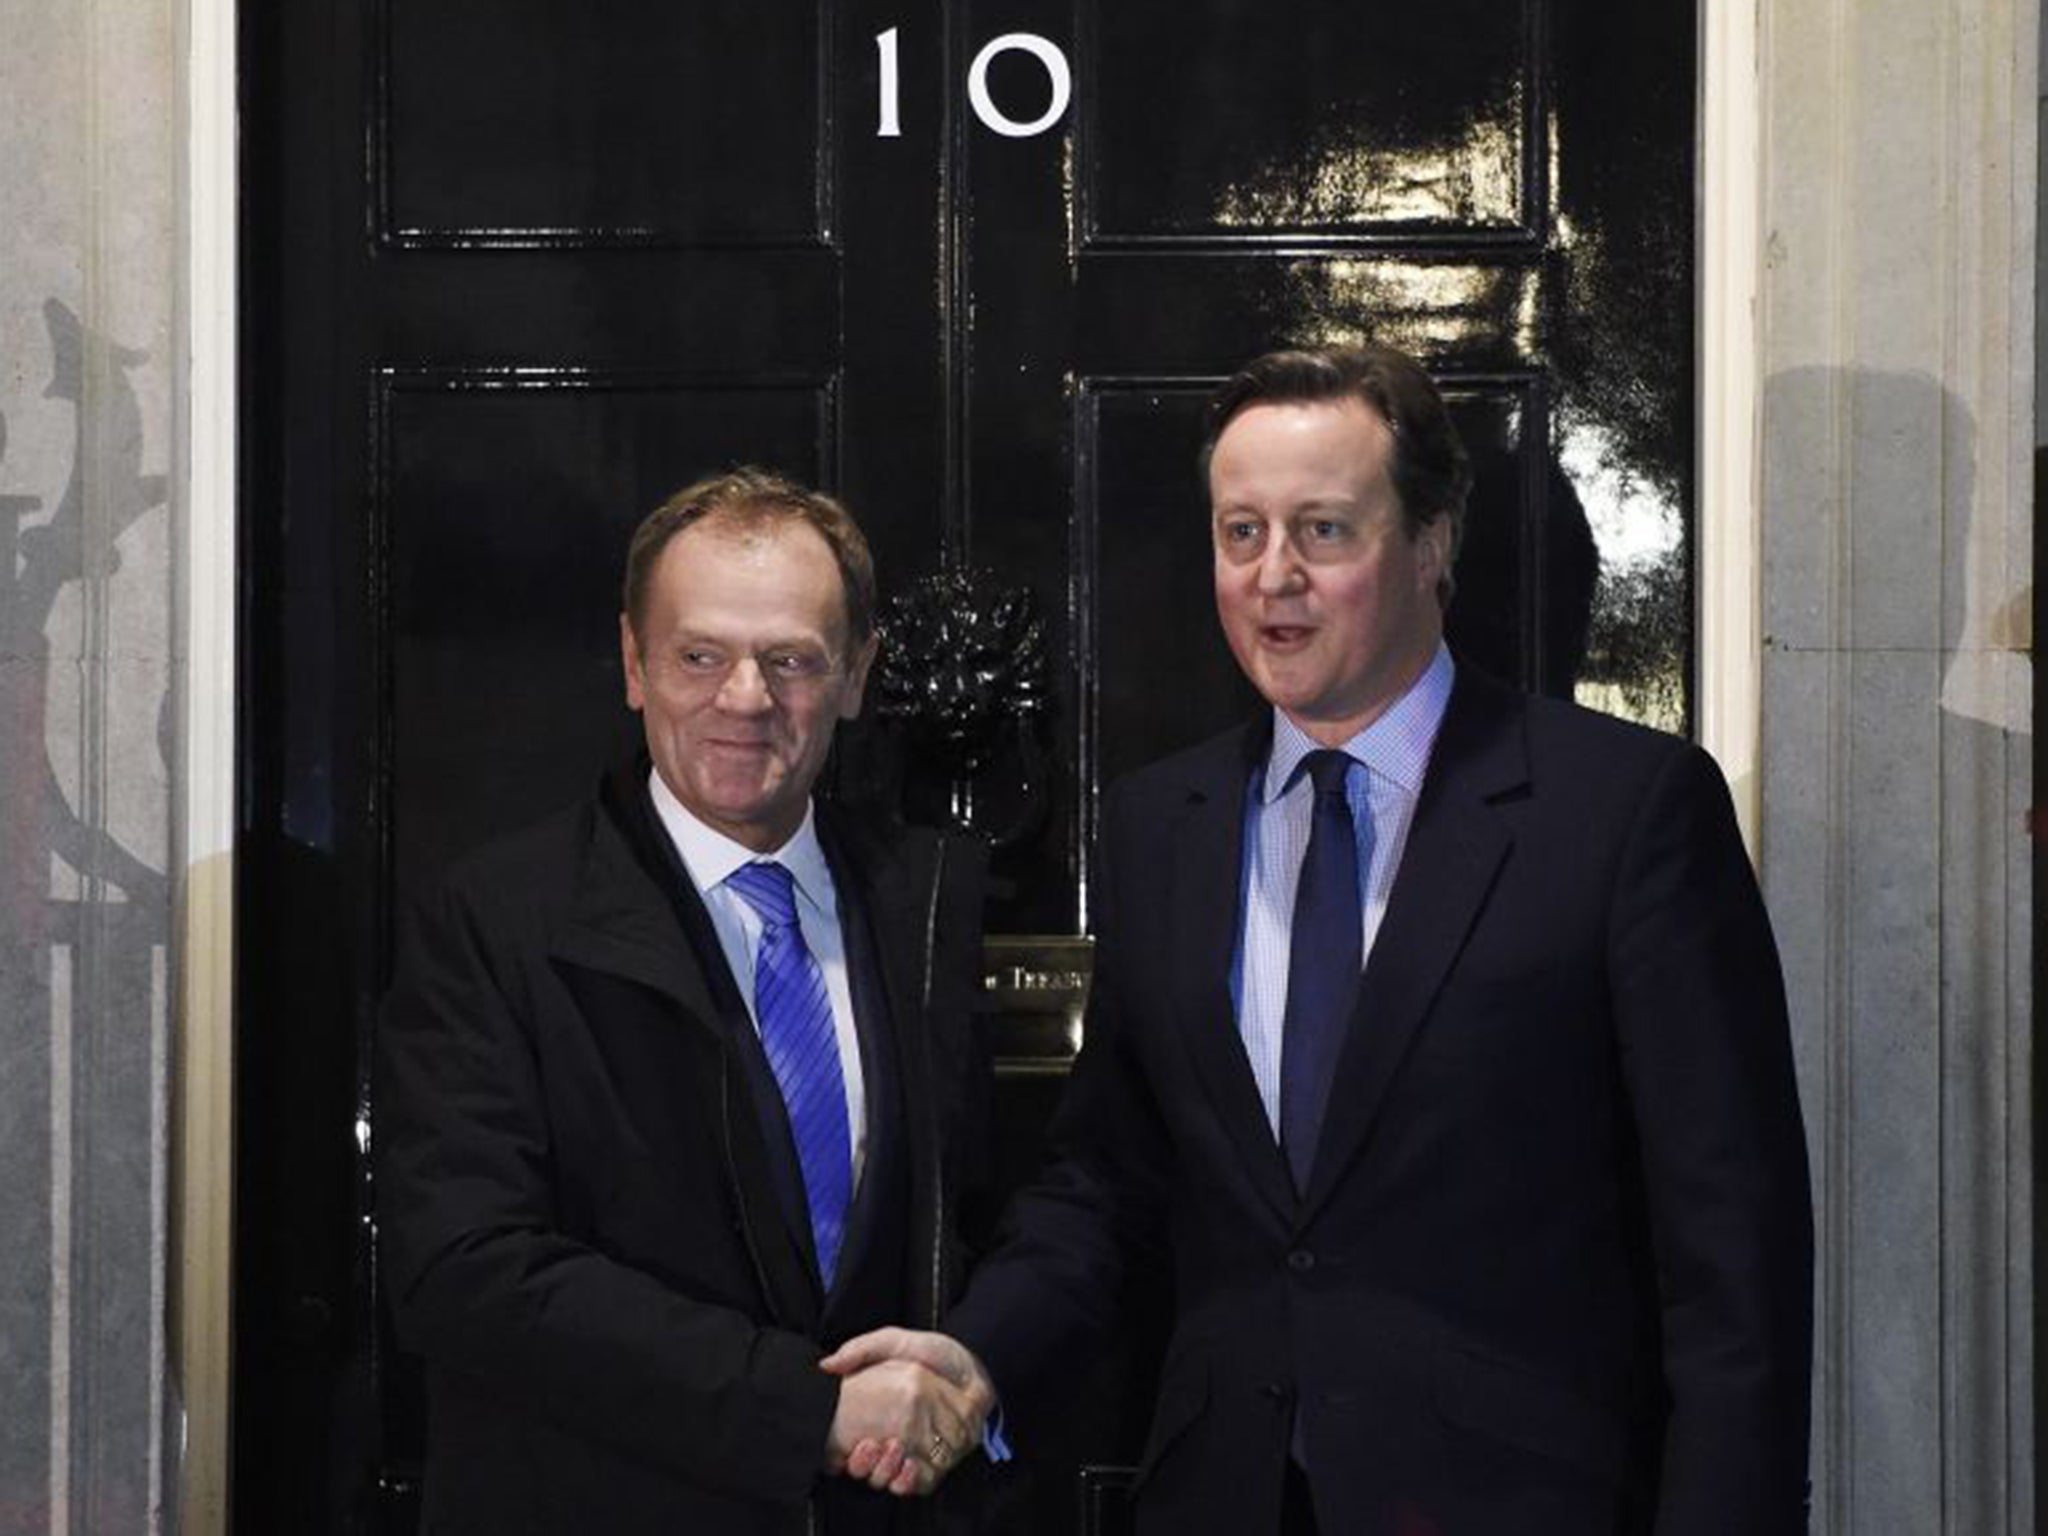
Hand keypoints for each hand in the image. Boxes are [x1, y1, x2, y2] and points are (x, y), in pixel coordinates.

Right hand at [821, 1328, 997, 1494]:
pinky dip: (911, 1480)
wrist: (972, 1365)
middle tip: (871, 1445)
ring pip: (893, 1478)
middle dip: (868, 1464)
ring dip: (888, 1470)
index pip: (854, 1449)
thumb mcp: (894, 1342)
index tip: (855, 1442)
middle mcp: (896, 1438)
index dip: (851, 1454)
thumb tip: (827, 1365)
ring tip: (892, 1448)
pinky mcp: (940, 1462)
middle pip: (871, 1469)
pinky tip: (909, 1464)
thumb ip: (862, 1349)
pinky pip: (921, 1483)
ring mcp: (917, 1452)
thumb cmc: (935, 1352)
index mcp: (882, 1415)